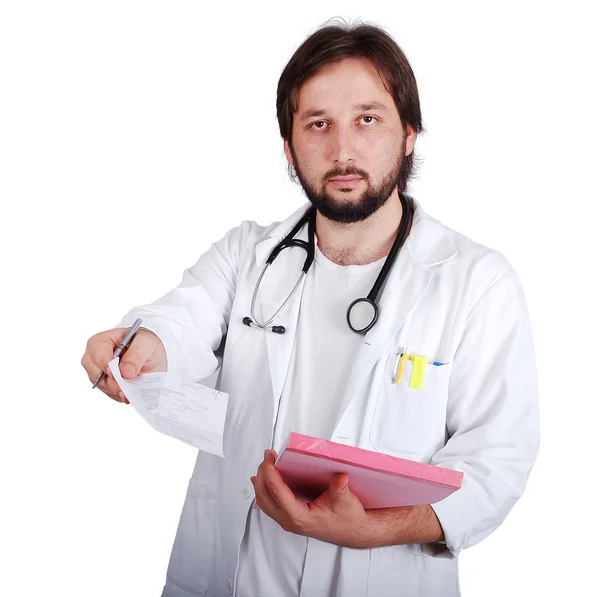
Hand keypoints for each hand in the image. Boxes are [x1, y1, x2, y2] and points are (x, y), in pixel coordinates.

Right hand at [81, 327, 166, 402]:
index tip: (117, 375)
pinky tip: (132, 390)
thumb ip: (136, 355)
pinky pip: (110, 393)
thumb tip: (125, 372)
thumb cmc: (145, 343)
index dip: (106, 365)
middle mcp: (95, 357)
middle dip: (113, 382)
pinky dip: (122, 394)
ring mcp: (98, 372)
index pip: (97, 353)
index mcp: (101, 341)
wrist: (151, 355)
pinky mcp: (105, 385)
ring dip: (119, 389)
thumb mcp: (146, 343)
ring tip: (134, 388)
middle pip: (96, 373)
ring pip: (103, 386)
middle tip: (128, 387)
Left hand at [250, 449, 374, 548]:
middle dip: (263, 474)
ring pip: (264, 501)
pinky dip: (264, 490)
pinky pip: (269, 505)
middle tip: (268, 456)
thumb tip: (340, 476)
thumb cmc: (349, 519)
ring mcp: (288, 521)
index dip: (270, 473)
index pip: (277, 493)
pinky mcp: (289, 518)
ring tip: (265, 464)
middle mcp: (290, 521)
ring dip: (261, 482)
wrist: (354, 531)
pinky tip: (263, 480)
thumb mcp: (346, 501)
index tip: (269, 458)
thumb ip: (340, 488)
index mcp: (300, 517)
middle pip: (265, 496)